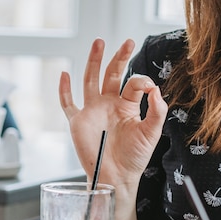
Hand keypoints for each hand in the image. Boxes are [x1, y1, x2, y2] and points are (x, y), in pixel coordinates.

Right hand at [59, 38, 167, 193]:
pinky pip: (67, 103)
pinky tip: (64, 74)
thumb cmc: (135, 158)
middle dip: (119, 57)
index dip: (141, 81)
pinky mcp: (78, 121)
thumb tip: (156, 89)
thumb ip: (157, 111)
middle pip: (112, 74)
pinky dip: (64, 89)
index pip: (133, 84)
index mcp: (128, 105)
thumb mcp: (151, 133)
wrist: (116, 177)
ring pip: (90, 80)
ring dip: (94, 61)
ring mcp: (92, 110)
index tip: (148, 86)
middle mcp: (109, 104)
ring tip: (99, 42)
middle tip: (128, 42)